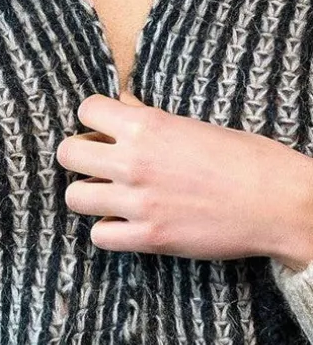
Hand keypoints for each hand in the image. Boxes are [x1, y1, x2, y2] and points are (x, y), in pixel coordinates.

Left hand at [55, 89, 312, 267]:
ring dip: (89, 197)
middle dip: (79, 158)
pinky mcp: (148, 238)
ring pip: (75, 198)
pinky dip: (108, 232)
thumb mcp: (195, 126)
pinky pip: (99, 236)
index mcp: (148, 126)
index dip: (93, 122)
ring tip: (110, 198)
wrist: (277, 202)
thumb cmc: (247, 159)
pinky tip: (126, 226)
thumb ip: (152, 120)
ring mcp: (138, 203)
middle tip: (98, 166)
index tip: (106, 132)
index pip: (87, 111)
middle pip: (67, 154)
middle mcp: (135, 162)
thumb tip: (123, 106)